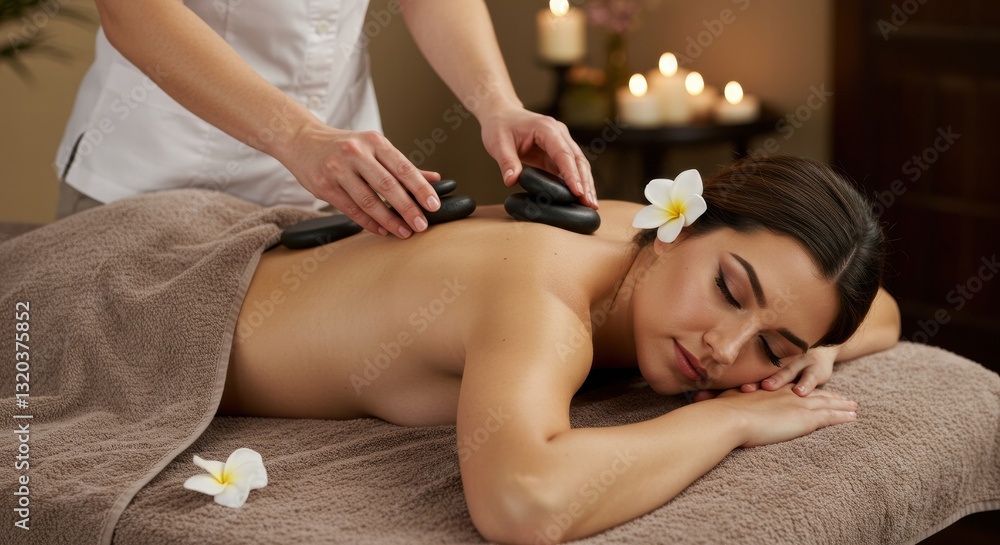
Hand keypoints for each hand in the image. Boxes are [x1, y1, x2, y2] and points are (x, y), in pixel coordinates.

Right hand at [277, 122, 441, 238]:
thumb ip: (403, 165)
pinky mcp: (324, 187)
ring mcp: (338, 170)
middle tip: (421, 225)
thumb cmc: (344, 146)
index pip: (403, 167)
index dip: (420, 188)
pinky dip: (369, 222)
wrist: (302, 141)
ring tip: (404, 232)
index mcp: (374, 141)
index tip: (434, 205)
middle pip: (388, 185)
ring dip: (389, 220)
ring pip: (369, 200)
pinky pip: (351, 209)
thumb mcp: (374, 147)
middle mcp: (356, 153)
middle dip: (408, 208)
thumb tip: (436, 179)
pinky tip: (382, 230)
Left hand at [479, 105, 597, 208]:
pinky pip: (570, 168)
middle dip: (585, 182)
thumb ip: (506, 162)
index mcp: (546, 129)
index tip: (578, 192)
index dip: (571, 174)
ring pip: (579, 164)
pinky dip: (576, 182)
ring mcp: (561, 141)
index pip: (563, 154)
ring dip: (585, 184)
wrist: (502, 114)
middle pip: (577, 159)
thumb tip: (511, 181)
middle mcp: (559, 133)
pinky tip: (579, 198)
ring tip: (590, 205)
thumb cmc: (500, 127)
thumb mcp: (498, 144)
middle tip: (590, 204)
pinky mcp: (558, 151)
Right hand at [710, 384, 857, 447]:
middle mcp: (784, 395)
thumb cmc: (720, 412)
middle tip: (844, 397)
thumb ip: (718, 400)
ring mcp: (795, 405)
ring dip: (841, 404)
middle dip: (830, 395)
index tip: (811, 391)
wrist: (728, 418)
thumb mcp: (721, 402)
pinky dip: (842, 416)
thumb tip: (695, 397)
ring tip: (854, 407)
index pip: (791, 389)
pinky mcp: (803, 418)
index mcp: (768, 392)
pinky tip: (852, 417)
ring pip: (826, 403)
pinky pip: (830, 416)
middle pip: (812, 393)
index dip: (804, 389)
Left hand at [739, 345, 839, 396]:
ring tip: (768, 387)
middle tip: (744, 388)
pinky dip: (805, 385)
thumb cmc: (792, 368)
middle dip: (754, 380)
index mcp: (769, 364)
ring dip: (778, 379)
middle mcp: (782, 362)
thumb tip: (720, 396)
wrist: (823, 353)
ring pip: (787, 372)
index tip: (730, 389)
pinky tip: (800, 393)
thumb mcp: (776, 371)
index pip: (753, 373)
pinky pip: (810, 378)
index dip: (741, 380)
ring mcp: (799, 363)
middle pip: (765, 372)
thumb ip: (754, 381)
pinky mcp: (816, 369)